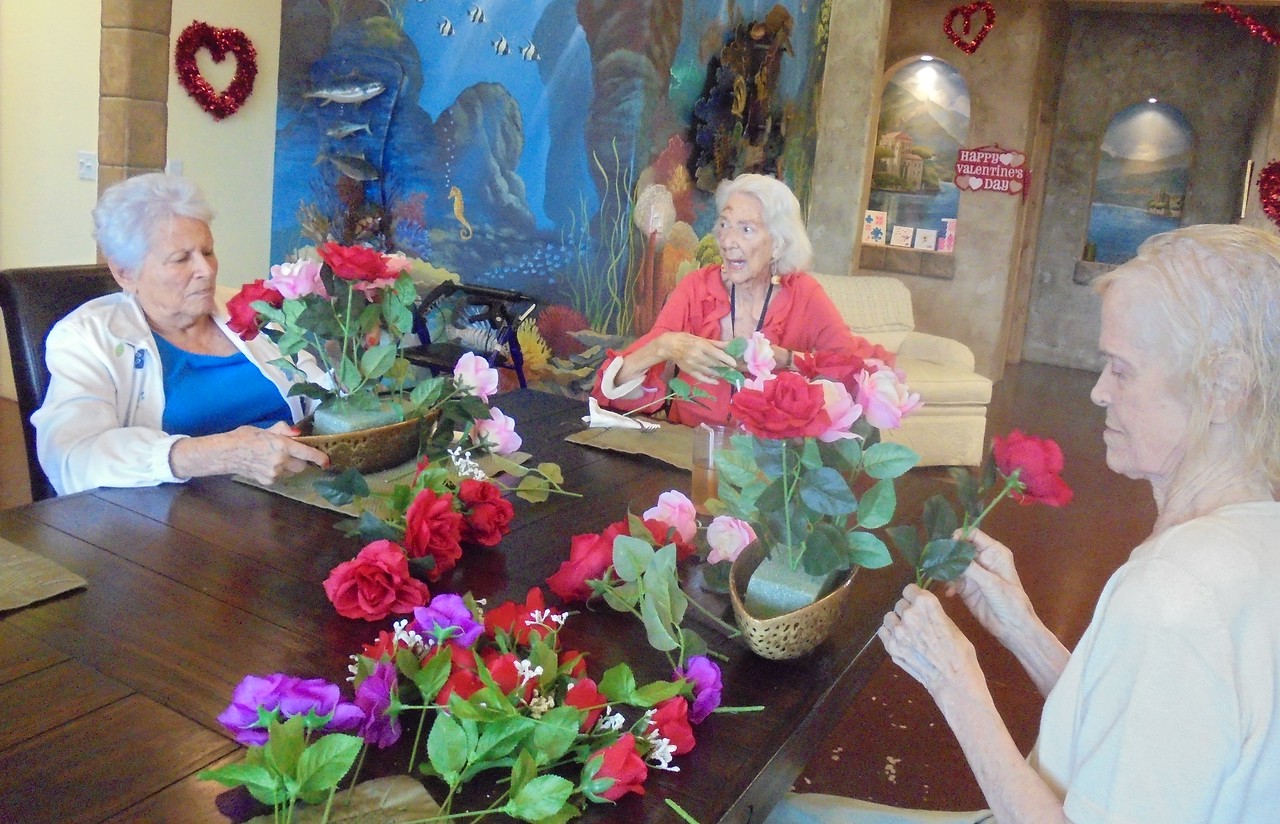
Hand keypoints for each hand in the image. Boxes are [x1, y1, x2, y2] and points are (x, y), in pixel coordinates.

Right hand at [170, 421, 329, 484]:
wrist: (226, 453)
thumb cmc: (245, 437)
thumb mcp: (265, 429)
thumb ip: (284, 431)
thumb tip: (298, 434)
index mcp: (282, 445)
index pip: (307, 453)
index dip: (320, 458)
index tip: (327, 462)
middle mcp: (280, 461)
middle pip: (302, 466)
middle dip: (301, 461)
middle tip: (291, 453)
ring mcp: (274, 473)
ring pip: (290, 472)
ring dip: (288, 466)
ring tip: (272, 457)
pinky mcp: (268, 481)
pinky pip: (279, 477)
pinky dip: (277, 471)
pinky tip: (264, 464)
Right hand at [658, 332, 736, 382]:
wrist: (669, 346)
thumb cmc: (686, 340)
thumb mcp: (702, 339)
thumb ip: (717, 343)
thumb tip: (730, 345)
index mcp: (701, 346)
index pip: (717, 354)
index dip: (727, 359)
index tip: (735, 363)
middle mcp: (698, 356)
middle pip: (715, 363)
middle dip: (725, 366)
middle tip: (734, 368)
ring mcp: (693, 365)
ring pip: (710, 371)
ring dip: (720, 373)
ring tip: (726, 372)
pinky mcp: (689, 372)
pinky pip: (702, 378)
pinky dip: (710, 381)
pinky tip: (717, 381)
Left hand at [878, 584, 983, 698]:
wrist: (953, 681)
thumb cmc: (960, 652)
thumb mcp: (950, 624)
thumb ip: (932, 613)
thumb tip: (923, 609)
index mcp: (926, 604)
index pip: (910, 589)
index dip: (915, 596)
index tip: (919, 603)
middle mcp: (909, 613)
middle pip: (900, 604)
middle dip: (908, 611)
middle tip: (917, 623)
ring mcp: (897, 631)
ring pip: (889, 617)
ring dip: (897, 622)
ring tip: (908, 633)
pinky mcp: (890, 647)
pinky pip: (883, 632)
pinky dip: (890, 634)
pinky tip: (901, 641)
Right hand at [945, 528, 1033, 645]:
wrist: (1012, 627)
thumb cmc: (1009, 601)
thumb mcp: (991, 582)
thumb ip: (970, 568)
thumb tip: (950, 555)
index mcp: (993, 552)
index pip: (973, 535)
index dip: (959, 536)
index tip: (947, 544)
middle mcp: (982, 559)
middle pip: (960, 548)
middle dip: (948, 554)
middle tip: (936, 560)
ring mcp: (973, 574)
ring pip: (953, 564)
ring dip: (945, 570)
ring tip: (940, 578)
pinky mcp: (965, 588)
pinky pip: (952, 580)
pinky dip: (948, 585)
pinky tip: (949, 593)